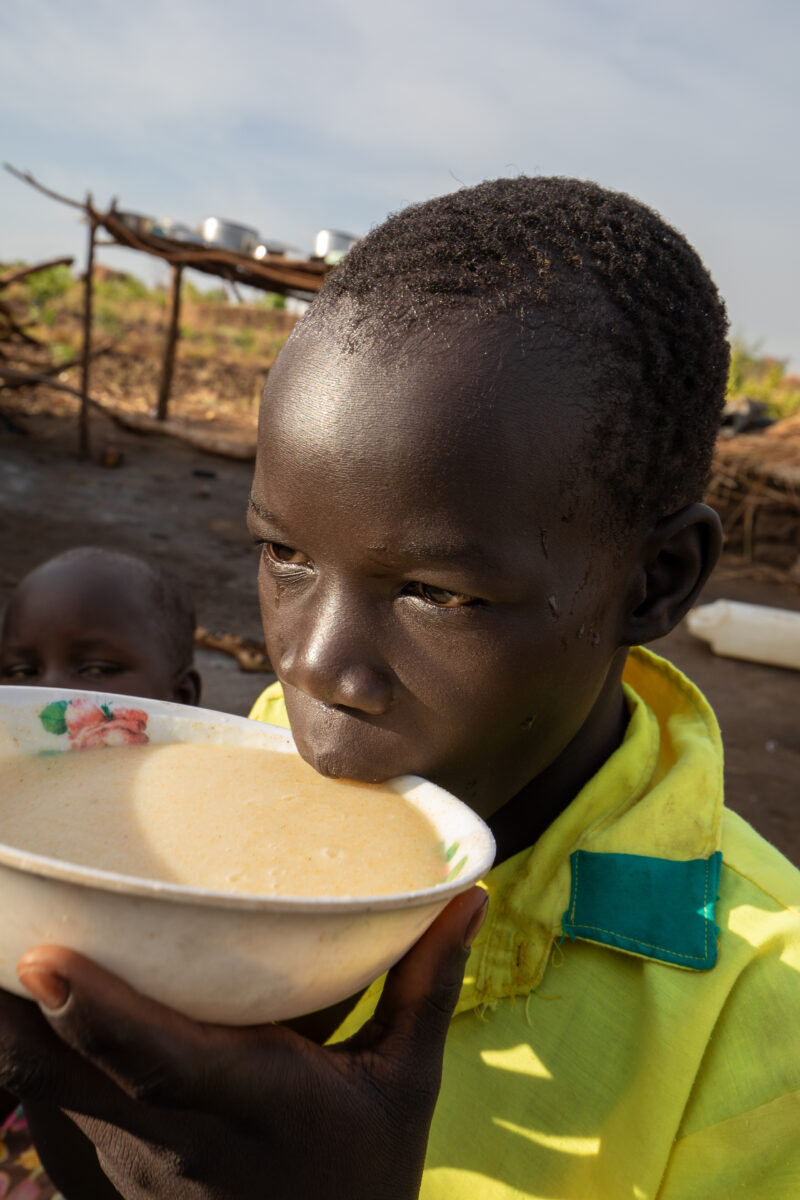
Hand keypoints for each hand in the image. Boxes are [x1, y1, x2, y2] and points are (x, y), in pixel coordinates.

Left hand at [6, 887, 486, 1199]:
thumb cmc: (365, 1171)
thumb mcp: (406, 1083)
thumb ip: (427, 985)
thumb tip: (469, 894)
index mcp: (254, 1102)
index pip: (163, 1060)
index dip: (99, 1013)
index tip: (46, 954)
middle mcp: (174, 1141)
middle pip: (67, 1072)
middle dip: (17, 1003)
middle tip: (6, 919)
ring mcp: (125, 1172)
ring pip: (36, 1092)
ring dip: (9, 1025)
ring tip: (2, 937)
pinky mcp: (98, 1187)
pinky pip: (39, 1118)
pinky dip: (19, 1058)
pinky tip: (17, 1004)